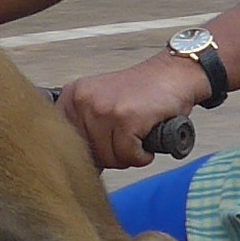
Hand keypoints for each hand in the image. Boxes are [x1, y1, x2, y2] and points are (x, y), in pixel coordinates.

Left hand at [58, 54, 212, 171]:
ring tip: (138, 132)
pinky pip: (130, 156)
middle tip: (128, 134)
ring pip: (110, 159)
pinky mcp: (126, 119)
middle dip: (113, 154)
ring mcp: (104, 109)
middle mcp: (83, 101)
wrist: (174, 74)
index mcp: (72, 97)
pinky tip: (147, 134)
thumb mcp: (102, 102)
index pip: (65, 144)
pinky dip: (144, 154)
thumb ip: (84, 128)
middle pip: (90, 155)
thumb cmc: (143, 92)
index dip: (90, 151)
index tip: (106, 143)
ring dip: (129, 154)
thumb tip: (75, 165)